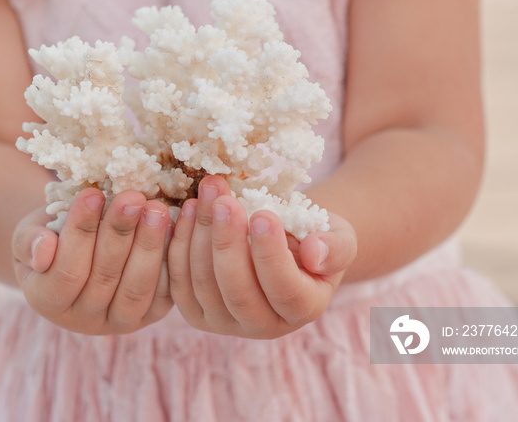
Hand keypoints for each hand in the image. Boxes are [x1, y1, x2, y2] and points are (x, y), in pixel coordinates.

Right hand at [12, 188, 172, 334]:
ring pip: (137, 288)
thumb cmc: (49, 236)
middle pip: (104, 279)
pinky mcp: (151, 315)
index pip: (66, 271)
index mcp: (47, 301)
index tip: (91, 194)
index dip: (79, 233)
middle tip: (133, 197)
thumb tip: (42, 250)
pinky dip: (170, 260)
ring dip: (149, 246)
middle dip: (120, 233)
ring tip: (156, 209)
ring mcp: (119, 321)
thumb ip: (28, 241)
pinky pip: (164, 293)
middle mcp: (84, 320)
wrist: (77, 251)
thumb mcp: (28, 233)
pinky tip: (175, 227)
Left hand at [168, 176, 356, 338]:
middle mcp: (263, 326)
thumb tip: (315, 253)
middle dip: (228, 242)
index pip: (285, 290)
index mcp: (302, 310)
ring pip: (203, 284)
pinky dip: (180, 242)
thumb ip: (335, 247)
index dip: (271, 255)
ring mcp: (224, 322)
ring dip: (200, 234)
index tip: (263, 214)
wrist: (284, 242)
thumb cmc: (314, 237)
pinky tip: (189, 208)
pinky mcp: (195, 310)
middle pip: (238, 292)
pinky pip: (179, 280)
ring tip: (207, 192)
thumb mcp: (337, 236)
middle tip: (225, 201)